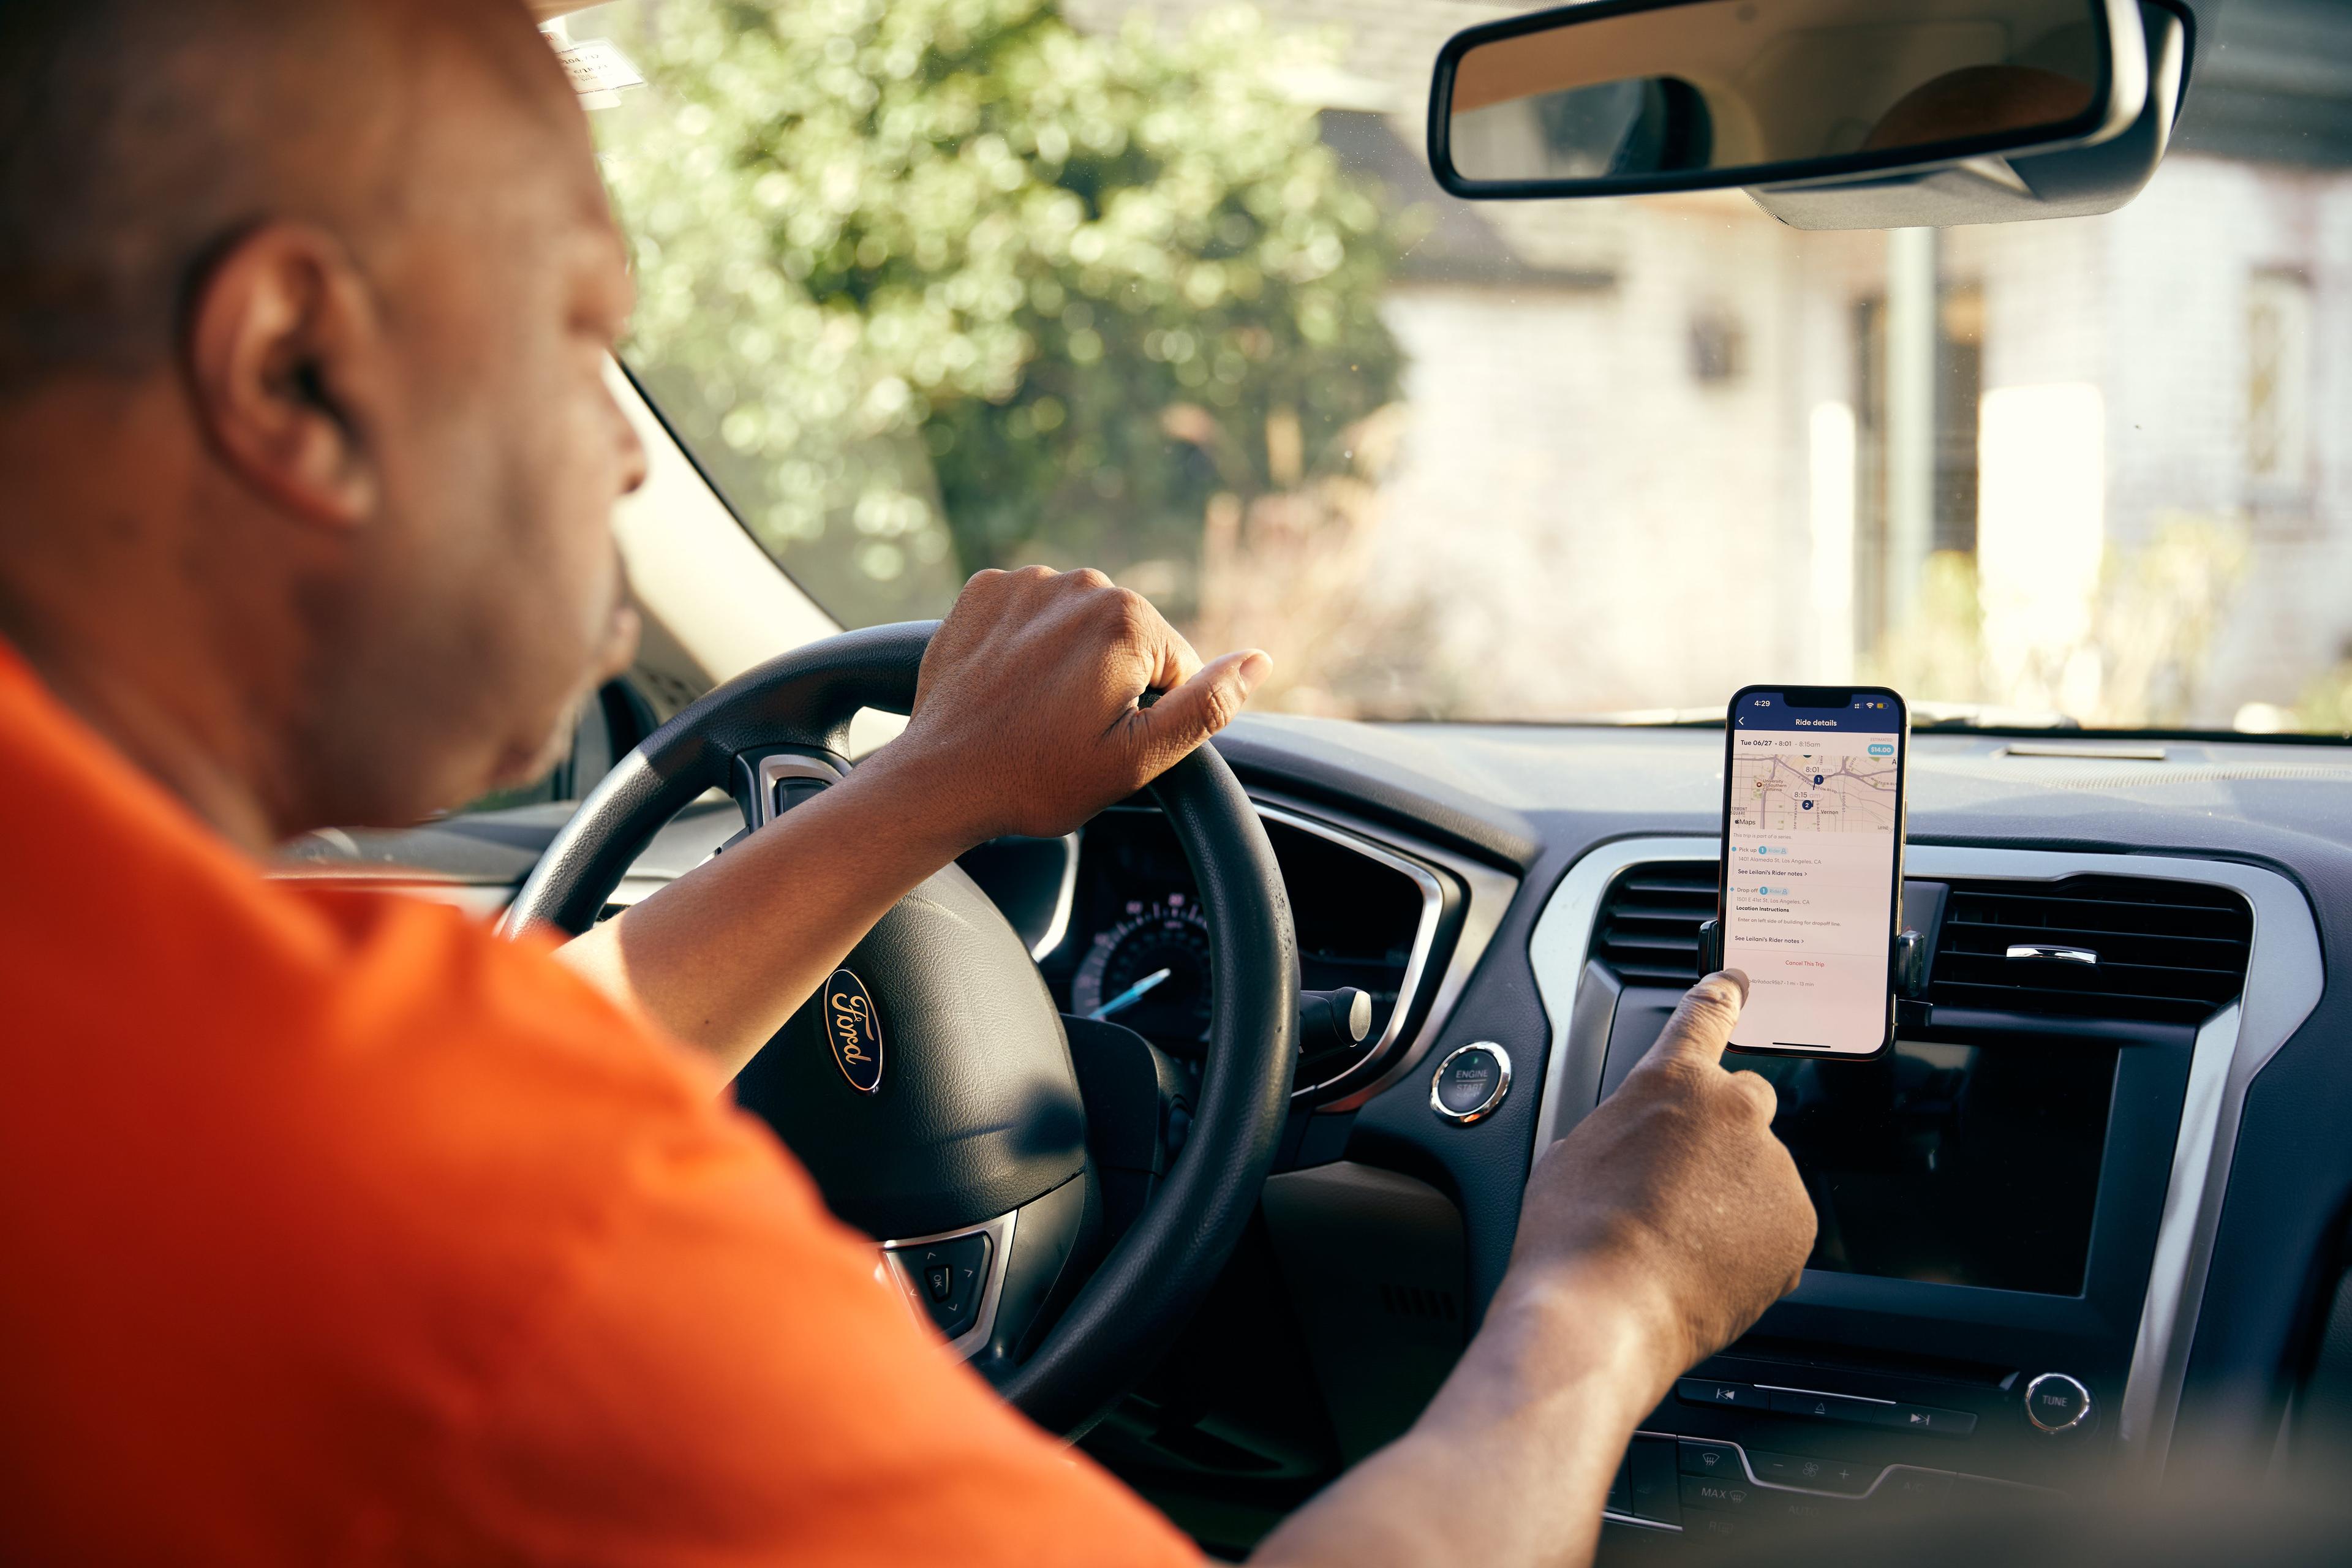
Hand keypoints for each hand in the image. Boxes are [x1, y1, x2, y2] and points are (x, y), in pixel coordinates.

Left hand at [890, 566, 1270, 843]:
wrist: (939, 780)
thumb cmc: (1037, 778)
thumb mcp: (1136, 759)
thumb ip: (1205, 706)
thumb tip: (1258, 661)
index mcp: (1129, 621)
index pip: (1174, 666)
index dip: (1147, 713)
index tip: (1101, 739)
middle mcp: (1081, 584)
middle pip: (1128, 640)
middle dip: (1110, 682)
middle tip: (1065, 732)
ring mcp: (1026, 582)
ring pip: (1078, 625)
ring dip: (1067, 662)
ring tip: (1033, 711)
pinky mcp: (984, 591)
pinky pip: (1030, 613)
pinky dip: (1025, 644)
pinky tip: (1007, 685)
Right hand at [1502, 970, 1814, 1387]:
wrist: (1606, 1309)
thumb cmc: (1574, 1236)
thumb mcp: (1573, 1155)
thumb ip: (1621, 1129)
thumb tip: (1631, 1149)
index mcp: (1670, 1082)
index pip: (1705, 1019)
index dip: (1722, 997)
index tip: (1738, 984)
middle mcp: (1732, 1111)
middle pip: (1743, 1105)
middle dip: (1718, 1139)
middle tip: (1676, 1188)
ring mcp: (1771, 1167)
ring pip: (1760, 1172)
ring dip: (1733, 1197)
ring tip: (1681, 1244)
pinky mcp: (1798, 1223)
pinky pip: (1779, 1224)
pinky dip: (1754, 1242)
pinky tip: (1707, 1267)